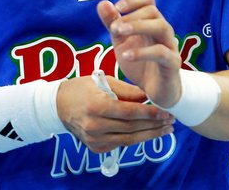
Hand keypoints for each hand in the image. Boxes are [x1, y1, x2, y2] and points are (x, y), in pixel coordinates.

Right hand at [57, 74, 174, 152]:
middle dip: (154, 125)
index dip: (150, 113)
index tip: (166, 112)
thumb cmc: (82, 88)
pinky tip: (148, 133)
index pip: (130, 112)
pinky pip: (120, 144)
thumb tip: (149, 97)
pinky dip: (135, 139)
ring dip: (149, 135)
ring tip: (165, 130)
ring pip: (129, 139)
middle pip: (132, 127)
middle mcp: (95, 125)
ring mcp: (94, 139)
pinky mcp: (95, 148)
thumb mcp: (103, 81)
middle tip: (171, 120)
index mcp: (97, 106)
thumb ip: (127, 91)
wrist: (58, 105)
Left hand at [97, 0, 181, 106]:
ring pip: (162, 27)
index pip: (148, 0)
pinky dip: (143, 52)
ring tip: (119, 33)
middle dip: (131, 16)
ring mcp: (170, 46)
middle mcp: (163, 31)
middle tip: (114, 28)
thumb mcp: (121, 42)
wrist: (155, 92)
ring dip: (139, 26)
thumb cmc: (140, 63)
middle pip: (153, 11)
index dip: (133, 0)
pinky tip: (126, 56)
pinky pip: (162, 53)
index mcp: (150, 22)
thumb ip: (112, 23)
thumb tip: (102, 3)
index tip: (117, 8)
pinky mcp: (173, 64)